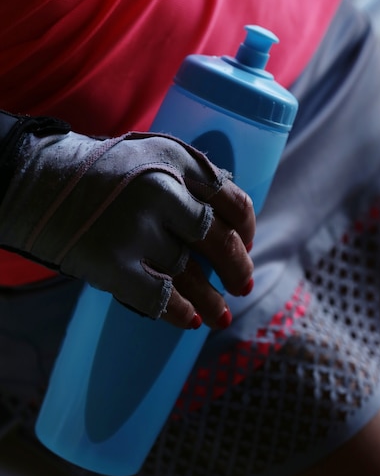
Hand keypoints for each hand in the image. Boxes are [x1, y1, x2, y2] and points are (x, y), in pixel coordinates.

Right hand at [0, 111, 254, 329]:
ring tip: (222, 317)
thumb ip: (189, 177)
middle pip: (218, 240)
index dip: (246, 227)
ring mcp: (136, 229)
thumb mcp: (149, 154)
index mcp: (175, 162)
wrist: (36, 183)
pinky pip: (159, 298)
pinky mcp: (112, 264)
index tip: (246, 243)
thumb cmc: (99, 173)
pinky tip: (189, 321)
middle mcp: (161, 192)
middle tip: (243, 286)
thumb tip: (229, 213)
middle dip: (237, 268)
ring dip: (212, 301)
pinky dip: (178, 313)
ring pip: (191, 274)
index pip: (231, 200)